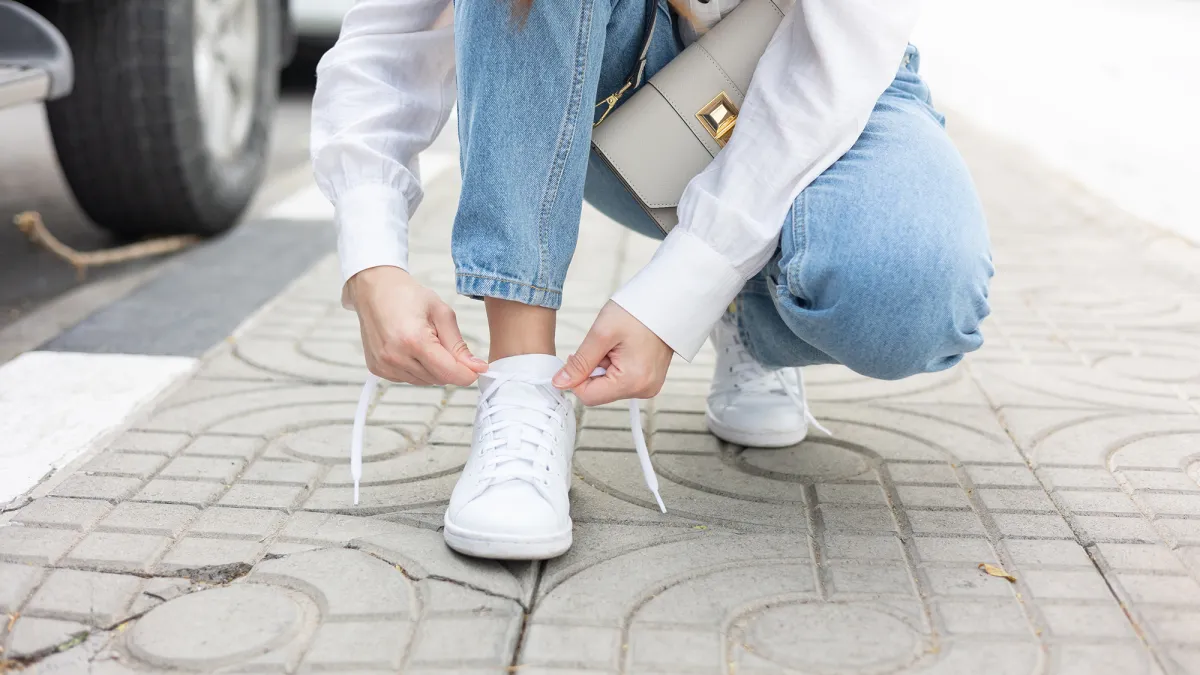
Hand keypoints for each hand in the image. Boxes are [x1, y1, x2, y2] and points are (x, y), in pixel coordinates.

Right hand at [348, 266, 487, 385]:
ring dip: (433, 368)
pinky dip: (417, 368)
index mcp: (413, 340)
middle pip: (439, 379)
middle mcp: (395, 357)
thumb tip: (477, 368)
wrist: (373, 289)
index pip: (449, 372)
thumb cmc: (408, 295)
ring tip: (424, 341)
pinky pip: (409, 378)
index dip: (468, 373)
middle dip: (450, 366)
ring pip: (425, 381)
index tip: (479, 368)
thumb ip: (458, 344)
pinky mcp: (377, 369)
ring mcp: (384, 365)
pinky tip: (411, 348)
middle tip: (442, 340)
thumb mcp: (441, 312)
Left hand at [552, 300, 673, 404]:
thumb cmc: (638, 312)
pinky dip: (616, 365)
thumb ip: (579, 363)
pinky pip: (621, 380)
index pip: (588, 396)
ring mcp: (648, 386)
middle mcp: (644, 390)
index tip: (579, 355)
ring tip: (618, 344)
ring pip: (608, 385)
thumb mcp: (601, 334)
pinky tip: (624, 349)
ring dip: (605, 366)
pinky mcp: (649, 380)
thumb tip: (560, 383)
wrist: (666, 303)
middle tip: (605, 345)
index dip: (576, 378)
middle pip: (599, 392)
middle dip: (594, 369)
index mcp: (633, 382)